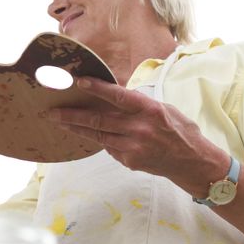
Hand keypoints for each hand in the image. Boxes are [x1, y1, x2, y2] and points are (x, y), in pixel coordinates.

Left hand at [50, 77, 227, 196]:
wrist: (192, 162)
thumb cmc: (179, 130)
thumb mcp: (163, 108)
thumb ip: (137, 104)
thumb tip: (111, 95)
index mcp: (149, 109)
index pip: (117, 96)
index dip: (97, 88)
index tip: (77, 82)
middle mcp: (139, 128)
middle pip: (98, 119)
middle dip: (71, 114)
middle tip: (50, 111)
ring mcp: (133, 146)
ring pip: (97, 135)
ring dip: (75, 128)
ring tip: (57, 121)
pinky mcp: (129, 160)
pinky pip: (108, 147)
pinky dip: (98, 139)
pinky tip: (86, 133)